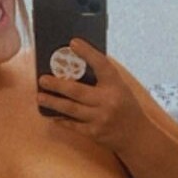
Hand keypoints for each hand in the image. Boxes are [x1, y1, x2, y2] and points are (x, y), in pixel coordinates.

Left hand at [36, 39, 147, 153]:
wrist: (136, 135)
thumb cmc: (125, 107)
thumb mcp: (119, 87)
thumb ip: (101, 78)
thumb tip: (74, 65)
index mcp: (115, 85)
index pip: (101, 64)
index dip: (87, 52)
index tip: (73, 42)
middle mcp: (108, 101)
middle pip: (77, 91)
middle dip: (57, 84)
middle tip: (42, 79)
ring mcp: (100, 118)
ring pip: (71, 109)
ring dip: (53, 102)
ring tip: (40, 97)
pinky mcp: (94, 133)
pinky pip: (73, 125)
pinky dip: (61, 119)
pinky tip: (51, 115)